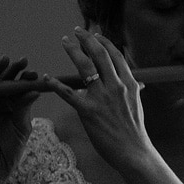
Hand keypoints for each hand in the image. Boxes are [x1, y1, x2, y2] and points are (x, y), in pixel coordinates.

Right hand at [0, 56, 39, 178]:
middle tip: (22, 61)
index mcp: (11, 104)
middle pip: (3, 82)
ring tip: (3, 61)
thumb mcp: (22, 126)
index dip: (25, 78)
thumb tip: (34, 91)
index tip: (35, 73)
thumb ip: (24, 108)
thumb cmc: (11, 147)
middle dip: (12, 70)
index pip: (18, 87)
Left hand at [46, 28, 152, 170]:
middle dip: (88, 39)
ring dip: (73, 51)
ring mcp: (102, 98)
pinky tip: (47, 78)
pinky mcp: (88, 111)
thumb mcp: (137, 105)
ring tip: (65, 41)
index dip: (104, 42)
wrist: (134, 152)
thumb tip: (136, 83)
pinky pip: (68, 93)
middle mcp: (117, 86)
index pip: (116, 55)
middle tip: (77, 30)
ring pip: (85, 66)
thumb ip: (132, 91)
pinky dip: (56, 84)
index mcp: (130, 83)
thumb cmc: (135, 131)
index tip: (95, 35)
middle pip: (100, 54)